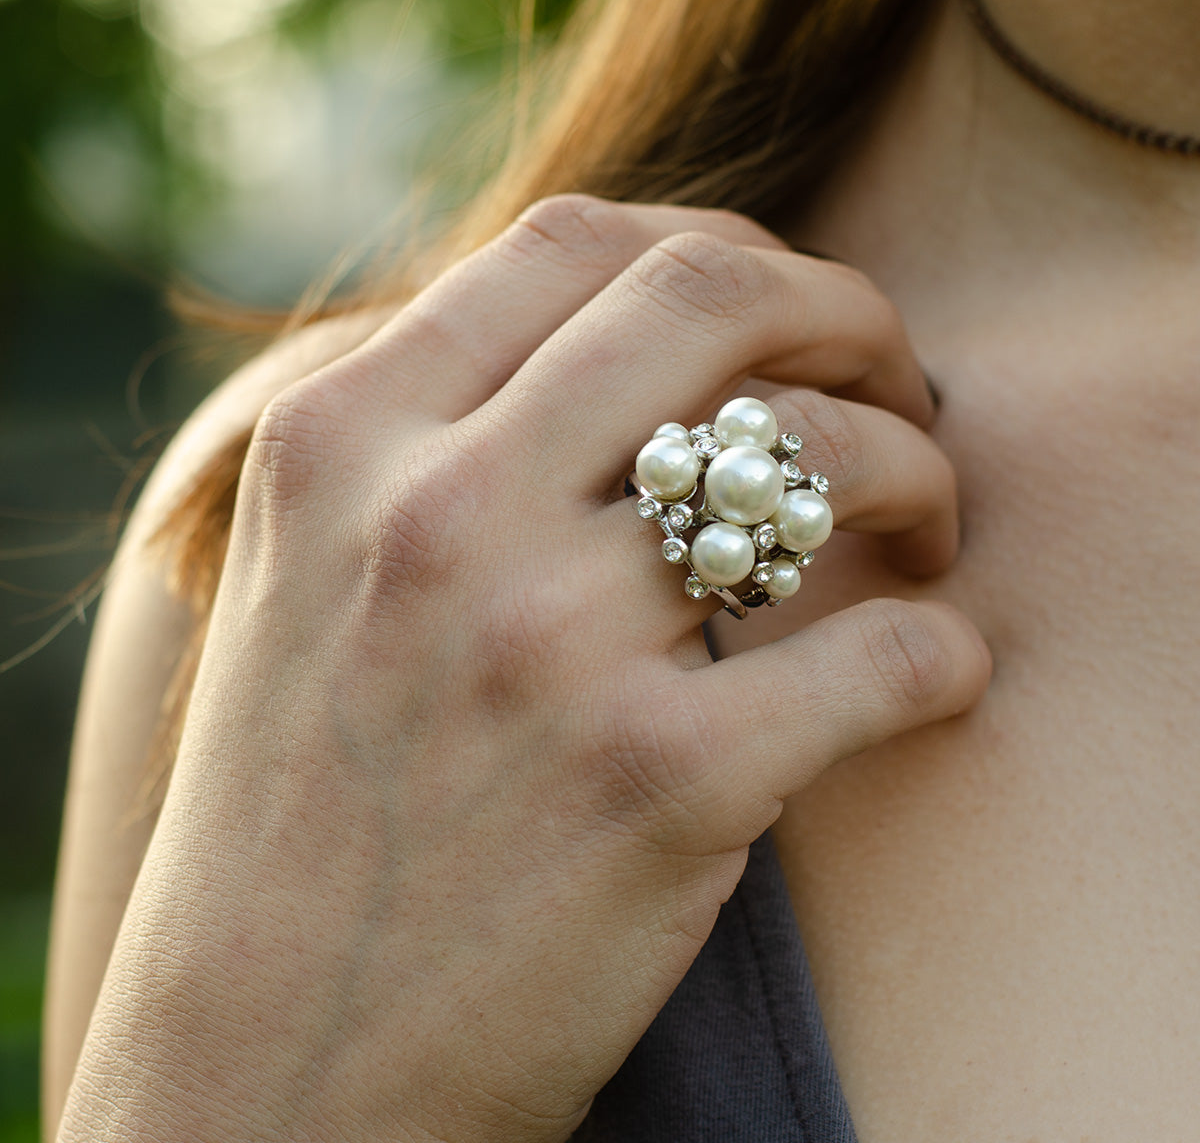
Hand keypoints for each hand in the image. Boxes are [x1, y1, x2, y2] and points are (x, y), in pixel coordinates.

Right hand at [58, 196, 989, 1141]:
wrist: (270, 1060)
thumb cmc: (300, 815)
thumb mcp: (310, 576)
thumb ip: (436, 437)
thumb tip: (621, 342)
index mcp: (341, 444)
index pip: (574, 242)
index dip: (720, 254)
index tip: (783, 322)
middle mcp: (435, 516)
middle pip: (711, 296)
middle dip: (845, 312)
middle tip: (894, 379)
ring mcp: (546, 647)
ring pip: (819, 460)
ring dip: (918, 470)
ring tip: (923, 524)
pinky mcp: (659, 786)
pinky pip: (881, 658)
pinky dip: (941, 655)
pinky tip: (929, 673)